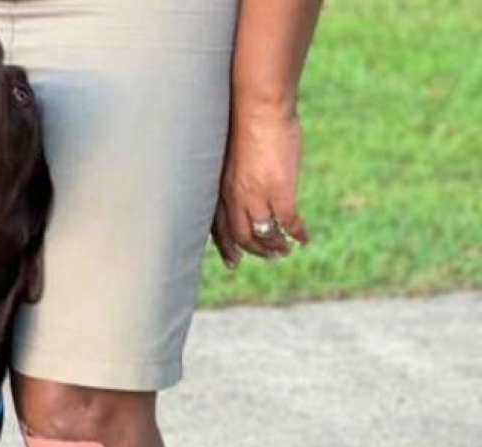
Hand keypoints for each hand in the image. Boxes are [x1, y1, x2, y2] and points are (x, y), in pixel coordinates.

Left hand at [211, 105, 309, 266]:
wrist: (258, 107)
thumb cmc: (245, 121)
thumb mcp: (231, 153)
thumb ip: (234, 170)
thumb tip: (244, 173)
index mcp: (220, 187)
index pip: (218, 226)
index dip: (225, 246)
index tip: (232, 262)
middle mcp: (234, 196)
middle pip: (240, 235)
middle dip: (253, 250)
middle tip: (269, 256)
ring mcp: (255, 195)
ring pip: (262, 233)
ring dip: (275, 246)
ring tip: (285, 250)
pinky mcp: (279, 190)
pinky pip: (287, 222)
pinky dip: (296, 233)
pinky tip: (304, 238)